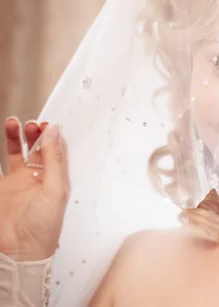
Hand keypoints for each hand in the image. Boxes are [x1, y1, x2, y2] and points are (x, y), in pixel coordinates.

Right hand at [0, 117, 69, 261]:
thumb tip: (54, 131)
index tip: (47, 123)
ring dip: (16, 138)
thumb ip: (54, 159)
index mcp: (57, 178)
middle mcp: (39, 177)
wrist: (20, 250)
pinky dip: (1, 150)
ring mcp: (19, 182)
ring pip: (16, 153)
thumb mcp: (55, 188)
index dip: (52, 135)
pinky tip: (2, 138)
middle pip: (37, 148)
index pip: (56, 150)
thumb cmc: (45, 226)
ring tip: (14, 124)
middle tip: (31, 124)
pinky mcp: (2, 188)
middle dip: (34, 134)